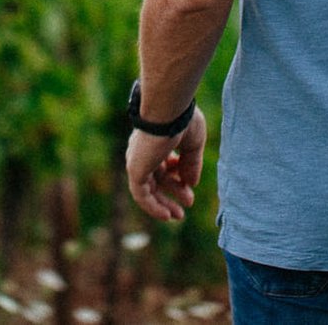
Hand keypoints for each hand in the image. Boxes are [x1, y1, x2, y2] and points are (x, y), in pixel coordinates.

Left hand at [124, 108, 207, 222]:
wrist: (168, 111)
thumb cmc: (182, 120)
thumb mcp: (193, 144)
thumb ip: (191, 165)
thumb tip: (191, 184)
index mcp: (156, 139)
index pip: (164, 162)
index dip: (179, 174)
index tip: (191, 184)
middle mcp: (143, 150)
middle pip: (157, 176)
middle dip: (172, 191)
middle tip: (188, 203)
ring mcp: (138, 160)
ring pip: (149, 187)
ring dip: (164, 202)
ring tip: (179, 216)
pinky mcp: (135, 169)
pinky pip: (141, 195)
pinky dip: (152, 207)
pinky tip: (166, 216)